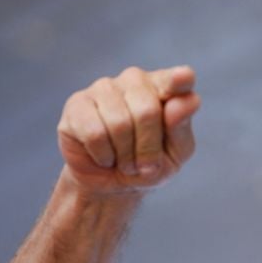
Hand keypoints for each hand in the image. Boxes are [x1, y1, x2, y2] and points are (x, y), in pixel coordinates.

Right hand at [57, 65, 199, 195]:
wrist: (111, 184)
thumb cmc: (149, 164)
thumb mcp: (175, 155)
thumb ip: (182, 128)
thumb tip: (183, 103)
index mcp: (166, 87)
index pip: (177, 79)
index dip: (178, 80)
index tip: (183, 78)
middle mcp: (136, 79)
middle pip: (147, 111)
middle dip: (147, 149)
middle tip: (144, 165)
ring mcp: (104, 87)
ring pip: (120, 123)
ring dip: (125, 155)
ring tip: (124, 161)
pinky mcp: (77, 103)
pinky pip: (95, 133)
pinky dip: (103, 155)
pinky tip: (103, 156)